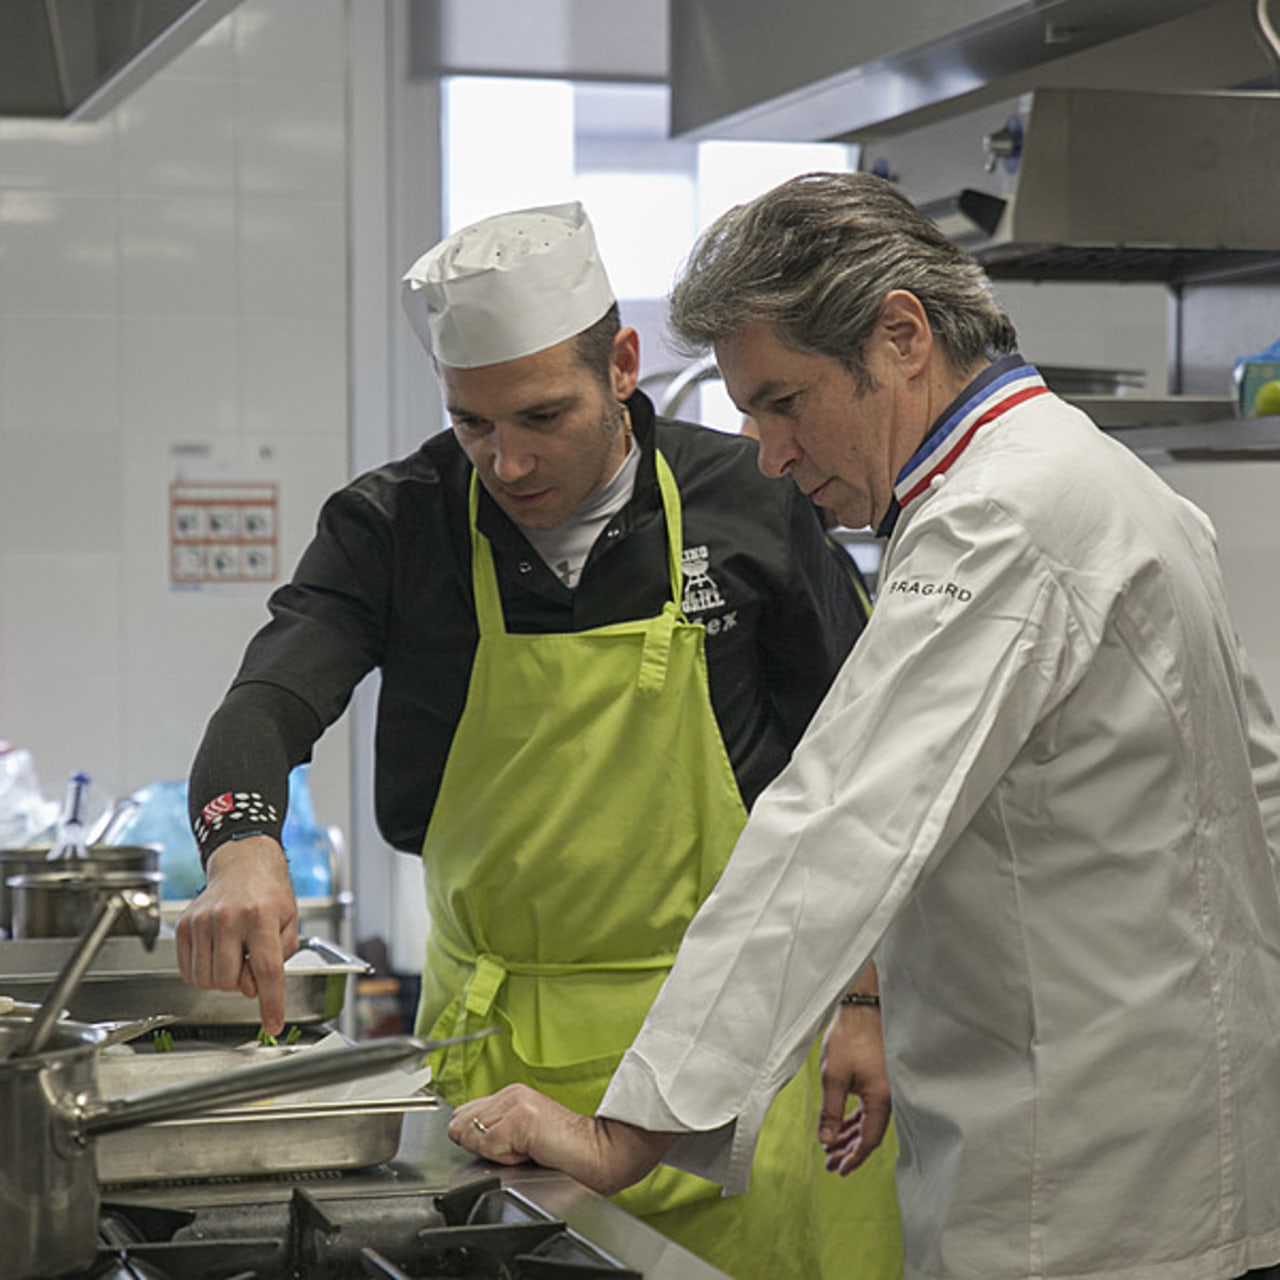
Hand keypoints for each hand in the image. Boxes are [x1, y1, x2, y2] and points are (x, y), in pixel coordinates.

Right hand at [175, 835, 297, 1034]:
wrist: (242, 863)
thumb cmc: (269, 893)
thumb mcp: (290, 921)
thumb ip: (280, 957)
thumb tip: (256, 988)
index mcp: (261, 917)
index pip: (266, 970)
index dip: (271, 1002)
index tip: (273, 1024)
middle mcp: (228, 918)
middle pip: (230, 981)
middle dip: (242, 983)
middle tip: (250, 963)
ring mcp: (202, 922)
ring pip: (206, 980)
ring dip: (222, 978)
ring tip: (235, 954)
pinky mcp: (184, 926)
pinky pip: (188, 971)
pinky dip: (203, 973)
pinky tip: (217, 954)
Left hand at [447, 1084, 676, 1196]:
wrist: (600, 1153)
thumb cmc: (565, 1156)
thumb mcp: (520, 1141)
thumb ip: (491, 1132)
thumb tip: (458, 1133)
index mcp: (509, 1097)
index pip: (462, 1116)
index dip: (473, 1139)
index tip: (501, 1149)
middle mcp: (510, 1094)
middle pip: (461, 1126)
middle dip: (481, 1147)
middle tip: (517, 1152)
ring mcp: (515, 1103)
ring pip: (472, 1136)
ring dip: (493, 1154)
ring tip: (526, 1152)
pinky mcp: (520, 1118)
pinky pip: (489, 1146)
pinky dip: (505, 1158)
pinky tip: (530, 1153)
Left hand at [818, 999, 891, 1174]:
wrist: (863, 1008)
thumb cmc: (850, 1038)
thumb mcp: (834, 1077)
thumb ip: (831, 1112)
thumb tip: (826, 1141)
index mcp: (881, 1100)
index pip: (869, 1140)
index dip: (854, 1158)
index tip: (839, 1170)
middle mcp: (888, 1098)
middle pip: (869, 1134)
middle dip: (849, 1151)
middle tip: (830, 1164)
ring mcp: (885, 1089)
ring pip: (868, 1122)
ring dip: (850, 1135)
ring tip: (831, 1149)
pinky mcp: (879, 1080)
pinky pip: (868, 1109)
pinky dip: (854, 1119)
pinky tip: (842, 1126)